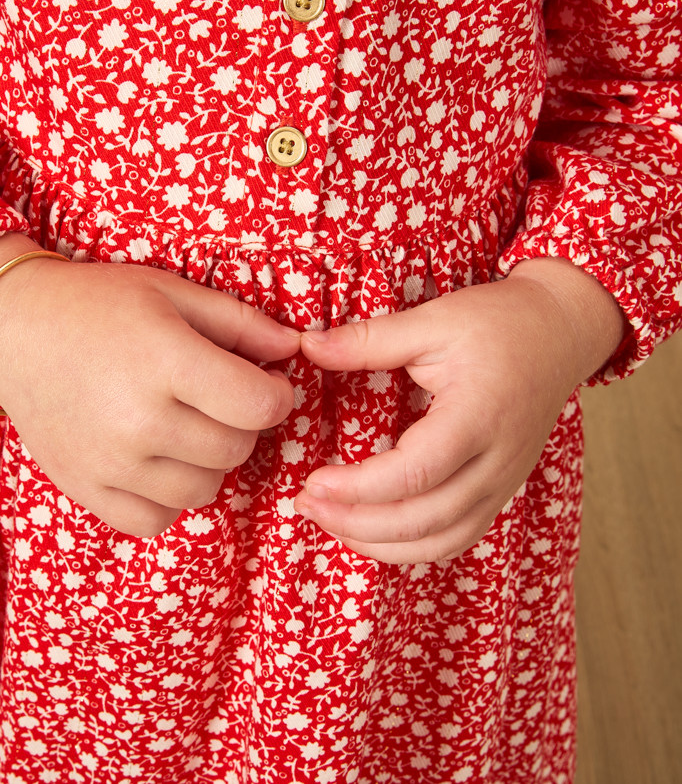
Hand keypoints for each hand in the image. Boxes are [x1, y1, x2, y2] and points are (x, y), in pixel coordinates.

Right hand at [0, 237, 298, 536]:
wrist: (11, 329)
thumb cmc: (97, 304)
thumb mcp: (172, 293)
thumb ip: (240, 323)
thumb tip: (294, 349)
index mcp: (166, 362)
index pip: (258, 406)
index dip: (276, 396)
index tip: (265, 385)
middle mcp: (139, 420)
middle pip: (236, 449)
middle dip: (241, 424)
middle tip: (217, 399)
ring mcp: (110, 463)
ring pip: (204, 489)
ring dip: (208, 461)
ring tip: (184, 426)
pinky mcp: (86, 489)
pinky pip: (157, 519)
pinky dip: (168, 496)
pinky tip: (157, 460)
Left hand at [296, 258, 624, 563]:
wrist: (560, 333)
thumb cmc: (499, 323)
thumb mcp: (434, 320)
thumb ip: (371, 339)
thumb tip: (309, 346)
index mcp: (479, 417)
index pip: (415, 473)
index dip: (359, 488)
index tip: (313, 483)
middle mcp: (497, 461)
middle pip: (426, 520)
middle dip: (358, 524)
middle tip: (306, 505)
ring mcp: (504, 482)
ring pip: (443, 540)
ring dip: (381, 544)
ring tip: (330, 523)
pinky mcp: (500, 490)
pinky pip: (458, 537)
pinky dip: (412, 546)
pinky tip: (373, 533)